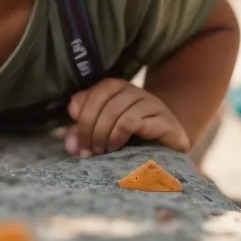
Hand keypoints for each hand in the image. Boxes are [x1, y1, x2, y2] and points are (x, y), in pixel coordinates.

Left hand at [62, 79, 189, 158]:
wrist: (171, 150)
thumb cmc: (134, 141)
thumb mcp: (105, 133)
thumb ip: (85, 133)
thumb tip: (70, 144)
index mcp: (120, 89)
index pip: (97, 91)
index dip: (83, 112)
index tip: (76, 138)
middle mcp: (136, 92)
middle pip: (105, 101)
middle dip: (89, 128)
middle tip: (86, 151)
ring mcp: (152, 105)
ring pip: (118, 111)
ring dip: (103, 134)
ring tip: (101, 151)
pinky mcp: (163, 122)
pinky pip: (133, 121)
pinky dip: (118, 134)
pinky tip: (116, 147)